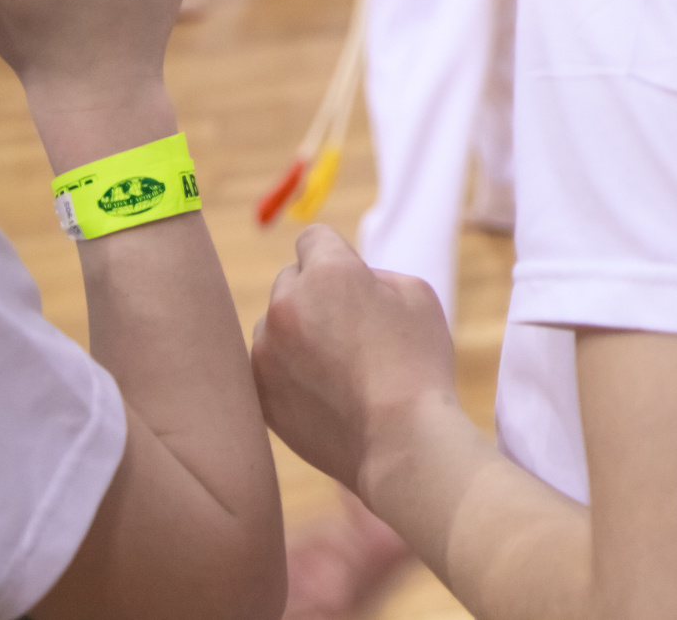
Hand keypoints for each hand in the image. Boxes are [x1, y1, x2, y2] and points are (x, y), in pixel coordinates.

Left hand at [254, 225, 458, 490]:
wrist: (397, 439)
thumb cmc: (418, 363)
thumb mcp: (415, 294)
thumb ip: (374, 275)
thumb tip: (349, 280)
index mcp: (329, 272)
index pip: (313, 238)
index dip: (335, 255)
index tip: (349, 277)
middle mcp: (287, 304)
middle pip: (291, 279)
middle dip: (315, 292)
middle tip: (348, 325)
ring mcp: (266, 350)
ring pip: (275, 323)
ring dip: (297, 331)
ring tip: (336, 364)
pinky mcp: (258, 390)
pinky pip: (267, 364)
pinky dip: (287, 369)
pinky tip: (322, 389)